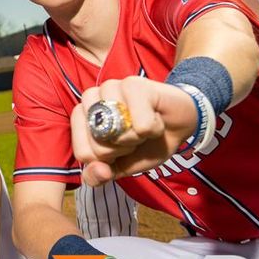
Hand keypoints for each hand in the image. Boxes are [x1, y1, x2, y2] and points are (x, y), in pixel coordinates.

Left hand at [70, 76, 198, 186]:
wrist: (178, 123)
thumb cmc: (145, 141)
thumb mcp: (121, 165)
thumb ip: (100, 174)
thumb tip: (100, 173)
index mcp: (81, 117)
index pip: (83, 153)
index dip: (108, 160)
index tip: (119, 148)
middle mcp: (90, 99)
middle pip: (99, 145)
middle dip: (123, 150)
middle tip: (134, 136)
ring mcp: (110, 87)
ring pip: (119, 134)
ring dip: (137, 138)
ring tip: (143, 126)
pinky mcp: (134, 83)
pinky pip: (142, 124)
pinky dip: (154, 129)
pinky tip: (155, 117)